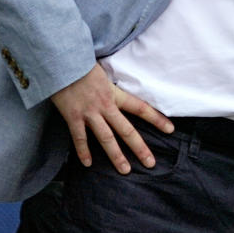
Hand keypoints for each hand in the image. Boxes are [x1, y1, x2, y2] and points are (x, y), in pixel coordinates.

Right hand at [50, 64, 172, 173]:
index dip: (157, 119)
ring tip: (125, 170)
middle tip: (150, 163)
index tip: (170, 130)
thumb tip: (119, 91)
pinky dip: (83, 151)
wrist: (63, 62)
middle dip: (139, 148)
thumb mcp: (105, 74)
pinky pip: (79, 137)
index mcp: (116, 94)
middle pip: (126, 130)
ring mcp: (89, 112)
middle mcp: (106, 105)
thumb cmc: (84, 66)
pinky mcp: (73, 117)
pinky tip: (88, 164)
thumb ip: (112, 86)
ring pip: (106, 138)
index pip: (141, 108)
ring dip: (116, 156)